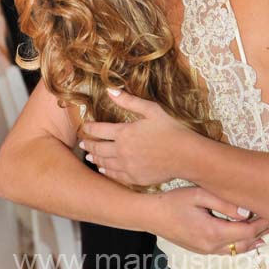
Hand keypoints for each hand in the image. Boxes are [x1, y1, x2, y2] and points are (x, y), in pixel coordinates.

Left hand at [80, 91, 197, 185]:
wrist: (185, 155)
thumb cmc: (171, 129)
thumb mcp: (151, 110)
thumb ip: (129, 101)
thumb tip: (110, 90)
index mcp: (124, 133)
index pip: (98, 130)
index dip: (89, 128)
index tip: (84, 127)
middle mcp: (122, 151)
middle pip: (98, 148)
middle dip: (88, 145)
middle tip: (82, 143)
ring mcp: (127, 167)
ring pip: (104, 163)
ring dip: (95, 159)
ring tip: (89, 156)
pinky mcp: (134, 178)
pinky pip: (115, 176)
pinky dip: (106, 172)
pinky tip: (104, 169)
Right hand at [149, 186, 268, 254]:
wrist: (152, 215)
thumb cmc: (174, 201)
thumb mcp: (199, 194)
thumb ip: (224, 202)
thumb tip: (246, 211)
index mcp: (213, 231)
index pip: (247, 231)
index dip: (263, 223)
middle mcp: (212, 246)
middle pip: (245, 242)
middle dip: (262, 232)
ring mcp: (206, 250)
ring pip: (237, 250)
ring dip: (253, 240)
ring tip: (267, 231)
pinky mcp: (201, 250)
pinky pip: (227, 251)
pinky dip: (240, 245)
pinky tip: (246, 239)